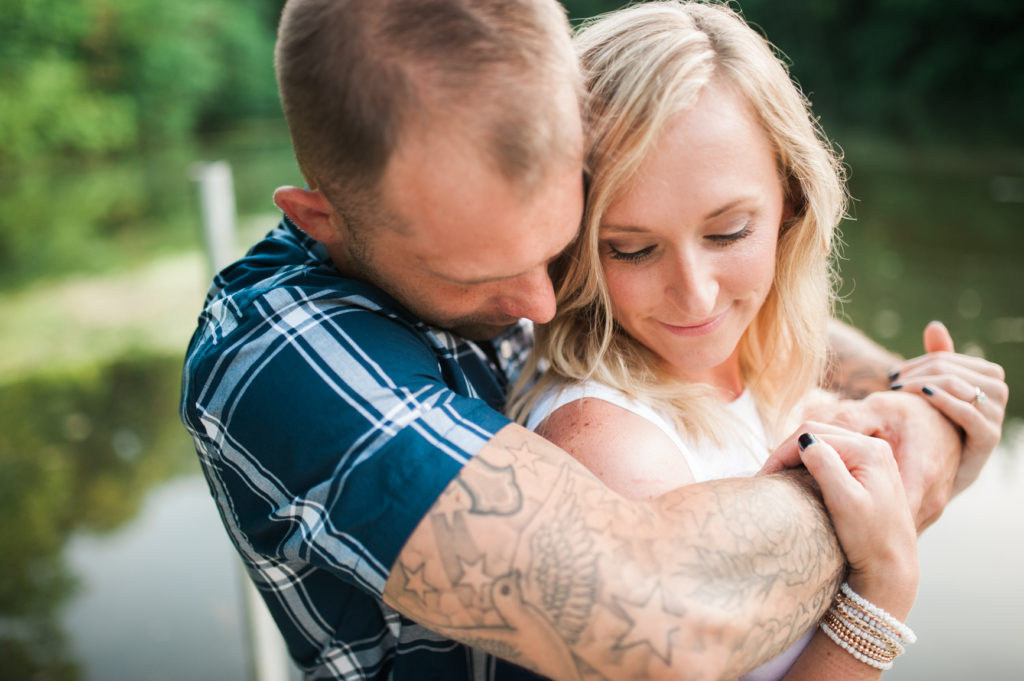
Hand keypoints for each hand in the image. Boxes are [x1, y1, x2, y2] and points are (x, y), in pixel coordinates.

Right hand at [774, 426, 917, 610]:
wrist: (893, 569)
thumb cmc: (870, 541)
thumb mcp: (845, 502)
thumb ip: (825, 466)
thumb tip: (804, 441)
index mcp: (869, 449)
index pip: (812, 434)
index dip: (783, 452)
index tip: (764, 477)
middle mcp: (874, 447)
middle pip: (818, 433)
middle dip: (788, 452)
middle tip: (767, 477)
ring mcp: (873, 459)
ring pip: (823, 443)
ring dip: (798, 457)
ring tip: (780, 478)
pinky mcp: (869, 472)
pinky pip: (833, 456)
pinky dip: (811, 463)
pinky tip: (800, 480)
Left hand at [889, 320, 1007, 495]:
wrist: (930, 479)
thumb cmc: (929, 431)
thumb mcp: (931, 392)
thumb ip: (937, 360)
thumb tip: (935, 325)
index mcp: (985, 382)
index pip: (957, 360)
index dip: (925, 361)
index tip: (896, 374)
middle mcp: (996, 399)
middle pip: (963, 371)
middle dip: (926, 371)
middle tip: (895, 383)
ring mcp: (994, 421)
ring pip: (970, 388)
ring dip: (932, 384)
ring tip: (903, 391)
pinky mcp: (987, 442)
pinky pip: (973, 415)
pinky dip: (947, 401)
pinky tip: (922, 398)